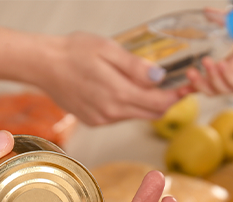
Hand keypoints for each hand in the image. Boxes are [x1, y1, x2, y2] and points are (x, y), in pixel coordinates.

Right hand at [33, 32, 182, 124]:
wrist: (44, 65)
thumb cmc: (73, 52)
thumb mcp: (108, 50)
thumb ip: (135, 67)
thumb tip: (159, 78)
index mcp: (118, 94)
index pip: (158, 103)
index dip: (177, 96)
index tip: (188, 87)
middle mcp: (111, 112)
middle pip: (151, 114)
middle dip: (167, 101)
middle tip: (177, 86)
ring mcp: (101, 119)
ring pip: (136, 115)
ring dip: (147, 103)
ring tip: (151, 85)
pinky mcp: (94, 120)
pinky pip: (120, 116)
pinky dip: (129, 106)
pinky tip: (124, 90)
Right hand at [185, 11, 232, 94]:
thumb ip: (224, 19)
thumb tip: (205, 11)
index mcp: (232, 66)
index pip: (209, 79)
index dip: (194, 83)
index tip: (181, 81)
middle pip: (210, 89)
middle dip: (197, 84)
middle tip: (190, 72)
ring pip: (221, 89)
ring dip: (212, 78)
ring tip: (209, 63)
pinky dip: (227, 77)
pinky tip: (223, 65)